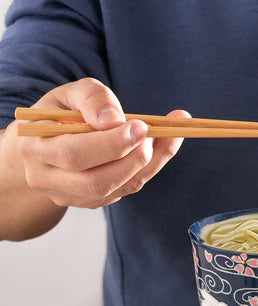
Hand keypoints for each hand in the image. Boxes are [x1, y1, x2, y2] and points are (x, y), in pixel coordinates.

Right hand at [17, 78, 188, 207]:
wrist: (41, 148)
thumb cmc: (56, 116)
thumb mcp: (67, 95)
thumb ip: (90, 98)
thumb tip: (115, 119)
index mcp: (34, 149)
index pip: (75, 154)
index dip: (112, 143)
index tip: (140, 126)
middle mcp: (48, 180)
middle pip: (98, 182)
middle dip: (133, 158)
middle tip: (155, 133)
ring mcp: (71, 197)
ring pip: (118, 189)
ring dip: (149, 164)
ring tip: (166, 135)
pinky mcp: (91, 202)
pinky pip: (126, 190)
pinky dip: (148, 169)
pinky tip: (160, 148)